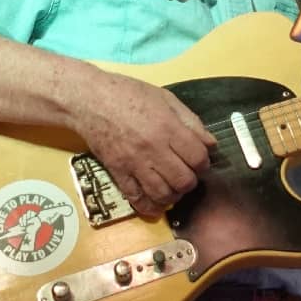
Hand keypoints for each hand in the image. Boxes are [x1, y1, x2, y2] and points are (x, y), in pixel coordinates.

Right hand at [69, 70, 216, 216]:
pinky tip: (155, 202)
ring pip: (162, 194)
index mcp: (167, 128)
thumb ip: (191, 121)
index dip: (204, 162)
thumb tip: (211, 144)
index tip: (199, 160)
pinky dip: (149, 206)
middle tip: (186, 173)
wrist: (89, 100)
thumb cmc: (129, 93)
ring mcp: (134, 163)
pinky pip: (136, 199)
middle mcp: (153, 149)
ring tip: (173, 187)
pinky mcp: (118, 172)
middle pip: (184, 180)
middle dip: (191, 180)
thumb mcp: (166, 98)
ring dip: (173, 196)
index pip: (198, 158)